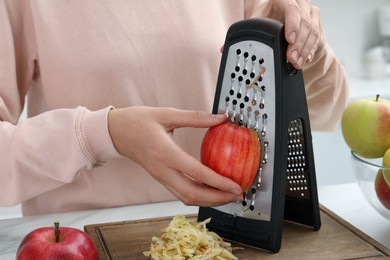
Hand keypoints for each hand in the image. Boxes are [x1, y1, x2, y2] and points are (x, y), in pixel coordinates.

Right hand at [107, 106, 242, 205]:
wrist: (114, 132)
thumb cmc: (137, 121)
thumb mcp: (166, 114)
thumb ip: (195, 117)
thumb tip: (221, 118)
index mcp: (165, 153)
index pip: (197, 173)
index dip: (219, 182)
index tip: (236, 186)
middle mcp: (162, 170)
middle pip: (193, 194)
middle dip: (217, 199)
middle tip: (237, 196)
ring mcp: (160, 177)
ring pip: (186, 198)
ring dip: (209, 200)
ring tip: (227, 196)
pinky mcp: (160, 178)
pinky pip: (180, 193)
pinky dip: (198, 196)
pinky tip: (210, 190)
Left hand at [252, 0, 323, 68]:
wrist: (276, 13)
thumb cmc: (267, 15)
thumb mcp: (258, 19)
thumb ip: (255, 27)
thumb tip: (250, 43)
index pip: (292, 9)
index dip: (292, 25)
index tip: (289, 40)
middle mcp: (300, 2)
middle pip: (304, 22)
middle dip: (298, 43)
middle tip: (292, 58)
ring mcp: (310, 11)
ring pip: (313, 30)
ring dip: (306, 49)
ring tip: (298, 62)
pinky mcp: (316, 21)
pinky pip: (317, 36)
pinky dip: (311, 50)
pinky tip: (305, 59)